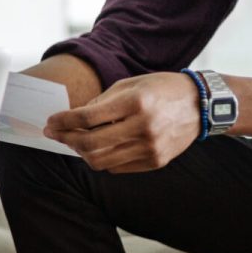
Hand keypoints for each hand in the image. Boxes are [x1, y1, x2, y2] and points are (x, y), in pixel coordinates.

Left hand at [44, 72, 202, 172]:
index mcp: (135, 103)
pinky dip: (102, 159)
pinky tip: (97, 148)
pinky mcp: (156, 162)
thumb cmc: (161, 89)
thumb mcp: (129, 84)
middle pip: (90, 144)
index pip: (87, 118)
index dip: (63, 122)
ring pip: (101, 161)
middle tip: (55, 133)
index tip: (51, 122)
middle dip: (66, 139)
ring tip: (74, 141)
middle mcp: (143, 128)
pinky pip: (117, 167)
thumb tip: (72, 118)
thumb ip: (100, 102)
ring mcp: (151, 148)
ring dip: (81, 152)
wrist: (200, 105)